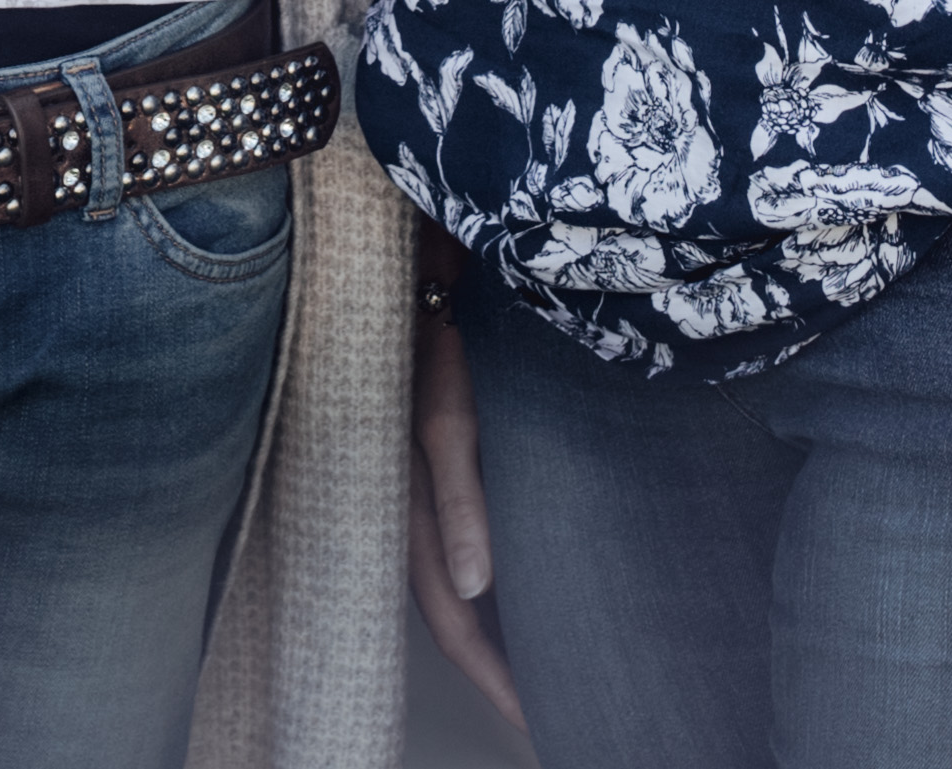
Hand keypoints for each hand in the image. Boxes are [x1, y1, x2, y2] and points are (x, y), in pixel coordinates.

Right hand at [406, 284, 530, 734]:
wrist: (429, 236)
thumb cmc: (445, 308)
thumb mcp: (452, 397)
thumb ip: (455, 488)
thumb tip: (468, 585)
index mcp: (405, 491)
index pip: (447, 613)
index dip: (490, 672)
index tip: (534, 716)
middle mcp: (406, 490)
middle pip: (448, 609)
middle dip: (495, 668)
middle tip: (547, 713)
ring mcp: (419, 470)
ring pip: (451, 577)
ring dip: (494, 629)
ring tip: (542, 671)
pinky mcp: (441, 443)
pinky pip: (460, 531)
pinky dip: (492, 576)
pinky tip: (521, 588)